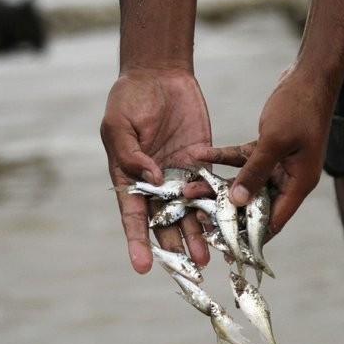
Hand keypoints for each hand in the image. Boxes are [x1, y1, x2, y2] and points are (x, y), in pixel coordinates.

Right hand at [101, 68, 211, 272]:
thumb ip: (131, 154)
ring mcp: (178, 174)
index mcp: (128, 177)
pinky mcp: (200, 162)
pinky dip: (215, 206)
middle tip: (188, 269)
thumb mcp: (119, 125)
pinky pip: (209, 187)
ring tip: (207, 257)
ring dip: (197, 234)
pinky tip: (224, 223)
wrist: (159, 75)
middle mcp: (154, 182)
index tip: (142, 265)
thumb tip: (153, 179)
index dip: (137, 241)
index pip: (131, 215)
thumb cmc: (129, 99)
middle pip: (162, 221)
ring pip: (188, 210)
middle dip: (173, 246)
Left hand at [192, 67, 332, 235]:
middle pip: (252, 203)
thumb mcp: (275, 142)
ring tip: (187, 189)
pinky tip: (197, 156)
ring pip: (240, 182)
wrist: (308, 75)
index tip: (227, 248)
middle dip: (224, 211)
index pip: (272, 220)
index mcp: (297, 183)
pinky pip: (237, 159)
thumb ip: (255, 172)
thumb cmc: (299, 107)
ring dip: (214, 184)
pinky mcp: (264, 148)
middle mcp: (287, 177)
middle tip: (197, 218)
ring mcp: (275, 163)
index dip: (250, 235)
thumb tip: (238, 201)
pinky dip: (219, 158)